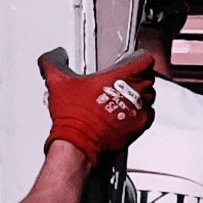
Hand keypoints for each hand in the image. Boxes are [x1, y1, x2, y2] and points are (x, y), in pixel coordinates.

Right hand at [37, 48, 160, 158]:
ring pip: (149, 96)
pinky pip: (147, 115)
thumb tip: (53, 56)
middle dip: (137, 77)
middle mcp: (135, 93)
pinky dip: (139, 113)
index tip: (131, 61)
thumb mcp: (58, 83)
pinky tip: (124, 113)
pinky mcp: (139, 128)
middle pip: (148, 77)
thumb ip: (54, 63)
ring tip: (122, 97)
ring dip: (139, 95)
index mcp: (121, 77)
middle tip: (122, 80)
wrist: (79, 145)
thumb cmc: (74, 117)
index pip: (145, 59)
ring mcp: (139, 111)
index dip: (139, 59)